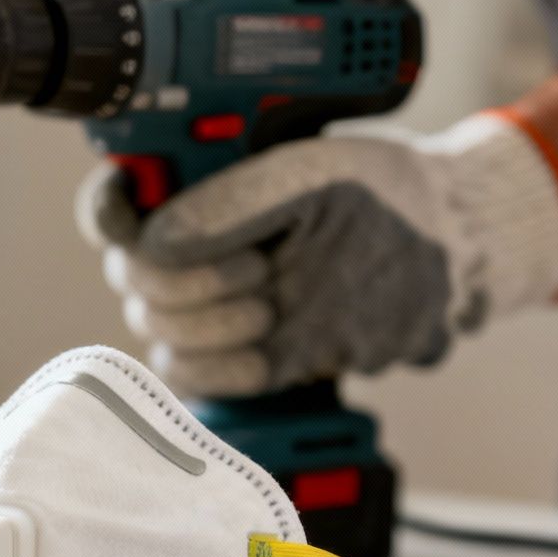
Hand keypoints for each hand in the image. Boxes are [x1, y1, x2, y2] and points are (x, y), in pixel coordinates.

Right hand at [77, 113, 557, 398]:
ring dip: (209, 325)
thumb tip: (157, 238)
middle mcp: (188, 249)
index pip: (111, 203)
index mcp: (196, 187)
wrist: (449, 257)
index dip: (108, 212)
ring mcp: (208, 307)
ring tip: (273, 305)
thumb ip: (236, 201)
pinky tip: (261, 355)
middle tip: (258, 266)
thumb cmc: (388, 198)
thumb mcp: (320, 178)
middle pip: (129, 277)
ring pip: (155, 331)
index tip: (135, 216)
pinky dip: (217, 370)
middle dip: (187, 280)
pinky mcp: (234, 358)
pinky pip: (185, 378)